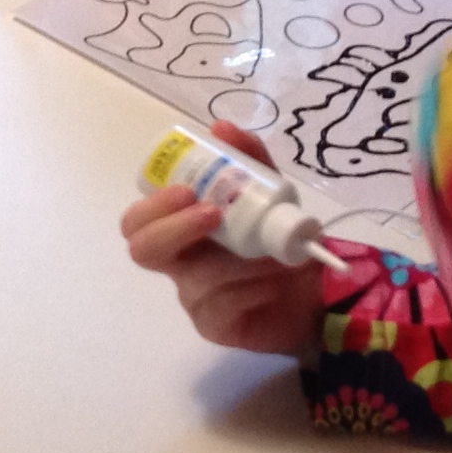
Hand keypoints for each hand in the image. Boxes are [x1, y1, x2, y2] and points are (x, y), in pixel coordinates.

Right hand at [119, 122, 328, 358]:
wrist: (314, 291)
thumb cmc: (280, 240)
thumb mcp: (272, 194)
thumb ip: (251, 160)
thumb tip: (220, 126)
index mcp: (181, 229)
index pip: (138, 220)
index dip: (152, 206)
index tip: (186, 189)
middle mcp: (180, 262)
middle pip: (143, 250)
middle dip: (173, 228)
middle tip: (212, 215)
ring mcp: (194, 298)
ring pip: (195, 279)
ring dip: (237, 260)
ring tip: (271, 254)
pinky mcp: (215, 326)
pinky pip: (220, 306)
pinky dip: (251, 288)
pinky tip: (272, 282)